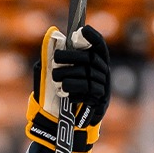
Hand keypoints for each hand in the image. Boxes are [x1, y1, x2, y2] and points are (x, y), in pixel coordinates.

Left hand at [27, 25, 110, 152]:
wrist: (72, 123)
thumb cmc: (65, 93)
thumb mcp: (60, 74)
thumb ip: (55, 58)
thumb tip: (51, 37)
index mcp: (96, 62)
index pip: (100, 45)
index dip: (94, 37)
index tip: (82, 29)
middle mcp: (103, 72)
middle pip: (88, 59)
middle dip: (70, 58)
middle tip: (55, 59)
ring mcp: (102, 87)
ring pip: (86, 77)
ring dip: (68, 77)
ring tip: (57, 80)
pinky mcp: (99, 102)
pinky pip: (86, 93)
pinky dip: (73, 92)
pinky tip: (65, 94)